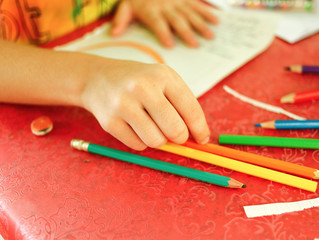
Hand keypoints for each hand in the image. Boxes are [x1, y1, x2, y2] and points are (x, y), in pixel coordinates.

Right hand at [81, 59, 209, 149]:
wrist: (97, 78)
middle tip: (175, 134)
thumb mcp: (162, 80)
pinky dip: (142, 141)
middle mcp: (142, 88)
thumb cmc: (138, 81)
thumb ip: (181, 104)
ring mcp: (123, 105)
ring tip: (152, 126)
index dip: (200, 129)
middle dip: (180, 138)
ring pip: (156, 141)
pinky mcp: (110, 122)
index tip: (202, 139)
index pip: (191, 109)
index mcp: (162, 76)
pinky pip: (138, 145)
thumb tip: (197, 136)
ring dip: (159, 140)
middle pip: (175, 130)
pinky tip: (135, 127)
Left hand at [111, 0, 217, 47]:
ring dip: (201, 24)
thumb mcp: (125, 6)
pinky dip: (207, 12)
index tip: (170, 44)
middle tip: (195, 45)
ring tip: (210, 35)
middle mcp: (166, 6)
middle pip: (177, 20)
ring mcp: (177, 1)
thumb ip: (121, 19)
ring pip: (190, 13)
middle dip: (186, 32)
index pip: (158, 23)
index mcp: (151, 11)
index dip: (164, 33)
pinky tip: (215, 20)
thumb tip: (114, 34)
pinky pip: (197, 5)